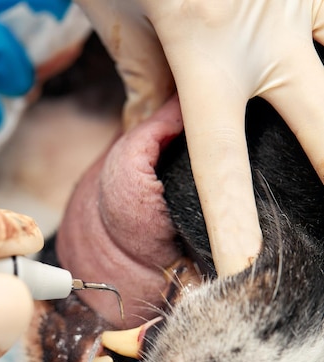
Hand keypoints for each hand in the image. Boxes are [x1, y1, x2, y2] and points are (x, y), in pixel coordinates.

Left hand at [76, 0, 323, 276]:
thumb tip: (164, 128)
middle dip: (322, 172)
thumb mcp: (118, 12)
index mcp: (202, 42)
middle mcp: (260, 28)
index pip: (221, 161)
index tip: (242, 274)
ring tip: (314, 146)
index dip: (234, 228)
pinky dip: (322, 54)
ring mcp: (291, 1)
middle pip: (316, 126)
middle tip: (316, 223)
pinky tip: (312, 78)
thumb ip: (148, 79)